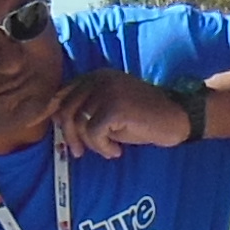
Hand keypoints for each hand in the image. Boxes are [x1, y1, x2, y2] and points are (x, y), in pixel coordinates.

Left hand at [51, 67, 196, 157]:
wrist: (176, 117)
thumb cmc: (143, 118)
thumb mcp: (108, 110)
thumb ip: (85, 109)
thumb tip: (54, 120)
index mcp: (95, 77)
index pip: (62, 94)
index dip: (55, 116)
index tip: (63, 136)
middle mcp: (98, 79)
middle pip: (66, 110)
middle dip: (69, 136)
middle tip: (79, 152)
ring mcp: (107, 90)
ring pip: (79, 123)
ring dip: (91, 144)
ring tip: (108, 150)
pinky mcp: (115, 106)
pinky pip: (94, 133)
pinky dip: (102, 147)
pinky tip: (117, 151)